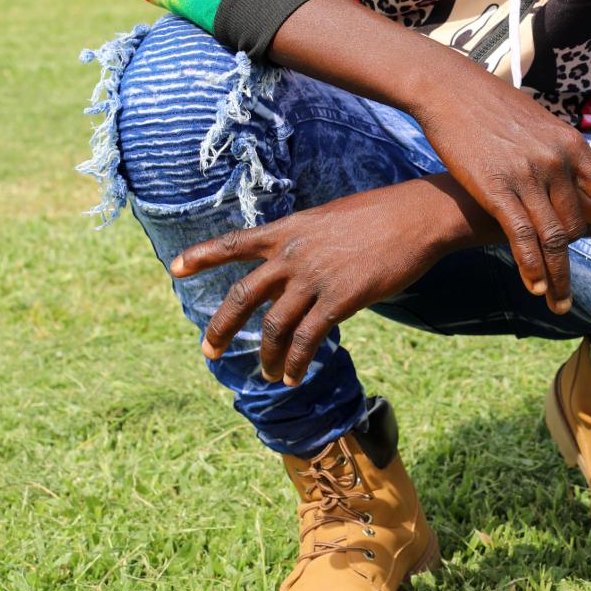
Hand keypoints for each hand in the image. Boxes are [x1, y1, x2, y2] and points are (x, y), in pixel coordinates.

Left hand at [170, 179, 464, 385]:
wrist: (416, 217)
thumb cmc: (380, 215)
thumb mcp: (329, 219)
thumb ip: (305, 244)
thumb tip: (297, 272)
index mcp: (289, 229)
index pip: (235, 242)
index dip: (202, 256)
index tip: (174, 268)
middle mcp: (293, 253)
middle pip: (243, 295)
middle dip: (220, 327)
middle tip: (208, 352)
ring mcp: (314, 277)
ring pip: (273, 326)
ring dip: (266, 356)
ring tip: (267, 375)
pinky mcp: (340, 299)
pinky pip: (308, 339)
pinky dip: (296, 361)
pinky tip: (293, 375)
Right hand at [414, 66, 590, 312]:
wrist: (450, 90)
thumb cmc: (496, 105)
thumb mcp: (545, 121)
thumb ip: (577, 148)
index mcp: (571, 143)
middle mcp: (556, 160)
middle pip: (579, 223)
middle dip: (573, 253)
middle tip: (564, 277)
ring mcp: (527, 175)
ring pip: (554, 237)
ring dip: (557, 276)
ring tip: (559, 302)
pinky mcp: (496, 189)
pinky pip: (521, 237)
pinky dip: (531, 266)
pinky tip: (535, 287)